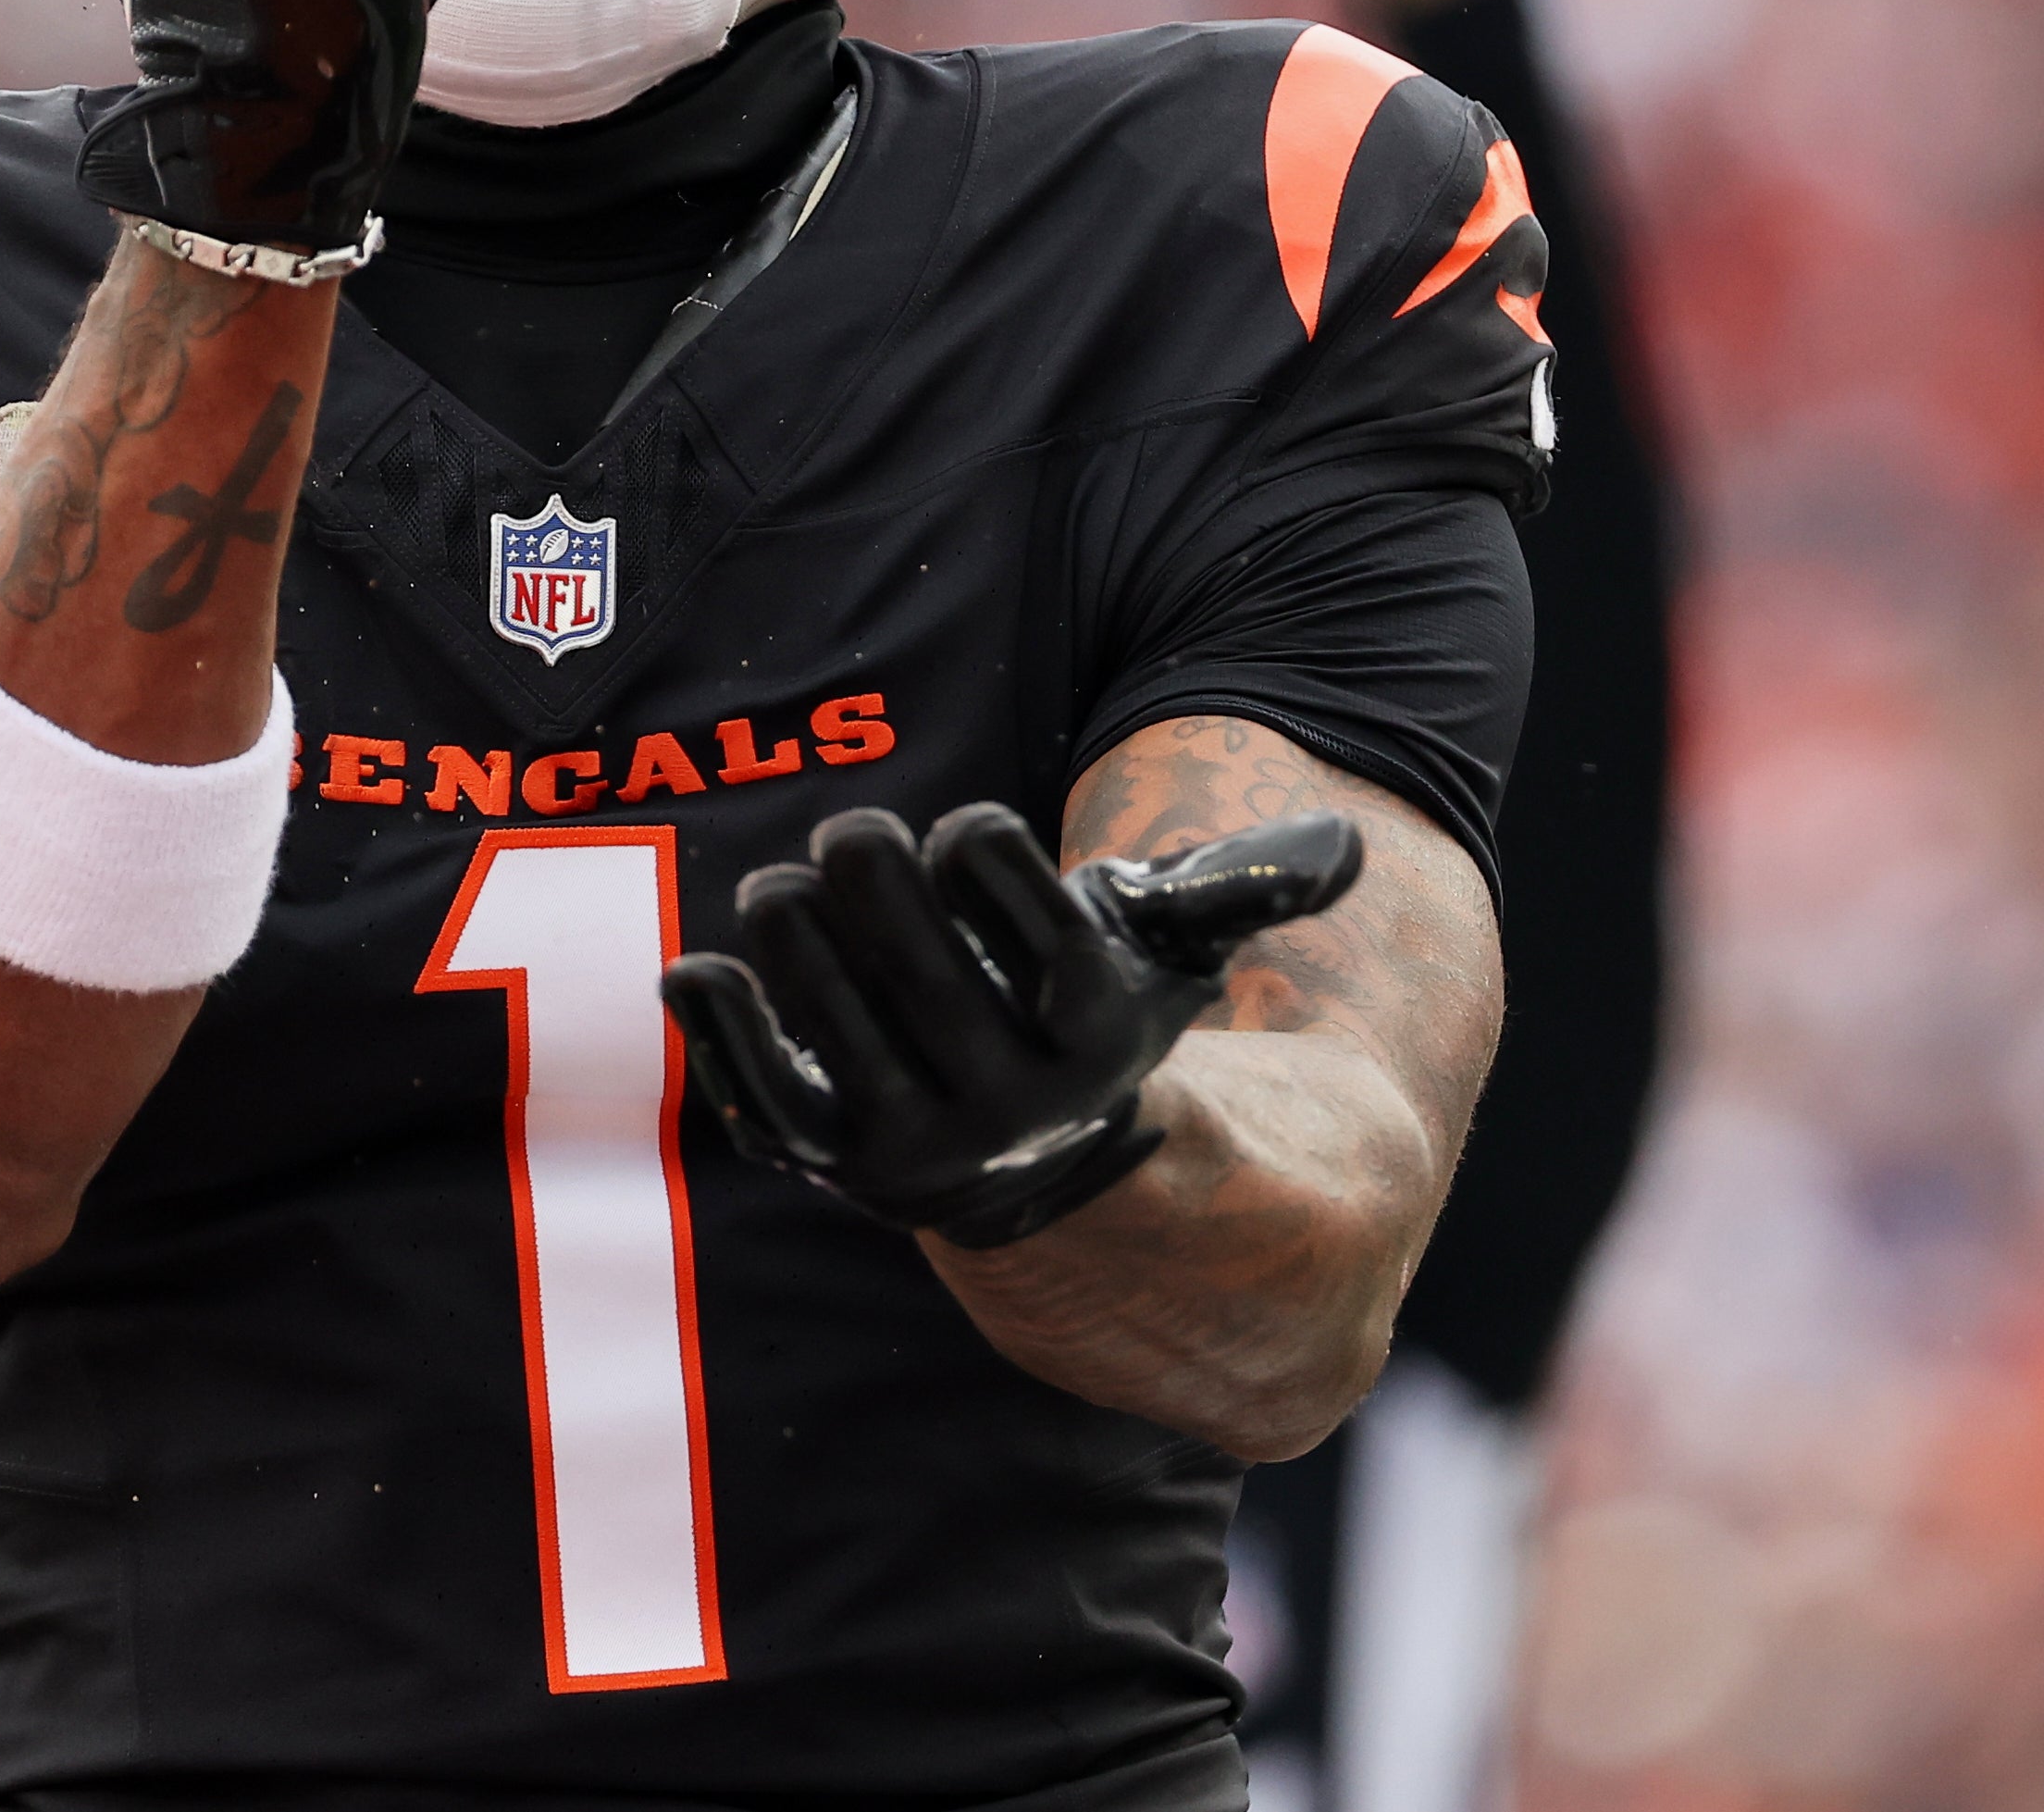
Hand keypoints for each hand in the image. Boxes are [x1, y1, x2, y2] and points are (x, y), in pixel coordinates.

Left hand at [661, 801, 1364, 1247]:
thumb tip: (1346, 849)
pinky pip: (766, 1101)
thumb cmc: (1110, 1032)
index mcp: (1105, 1038)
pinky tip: (697, 969)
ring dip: (792, 925)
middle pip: (913, 950)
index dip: (976, 842)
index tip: (972, 843)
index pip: (1013, 897)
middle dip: (867, 863)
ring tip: (791, 892)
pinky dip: (724, 1031)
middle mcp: (1018, 1107)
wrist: (1077, 1204)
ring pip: (832, 1008)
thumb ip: (1241, 893)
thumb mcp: (1176, 965)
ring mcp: (925, 1149)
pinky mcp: (845, 1176)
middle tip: (855, 840)